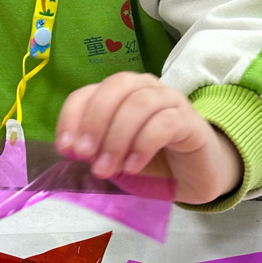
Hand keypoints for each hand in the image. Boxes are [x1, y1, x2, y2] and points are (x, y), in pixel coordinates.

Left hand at [55, 73, 242, 204]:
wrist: (196, 175)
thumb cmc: (152, 160)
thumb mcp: (115, 155)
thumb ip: (95, 149)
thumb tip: (72, 149)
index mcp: (121, 93)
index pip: (88, 92)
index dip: (72, 117)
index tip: (65, 148)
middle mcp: (145, 88)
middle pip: (115, 88)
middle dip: (95, 122)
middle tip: (85, 155)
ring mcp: (170, 100)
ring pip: (139, 104)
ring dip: (117, 138)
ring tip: (109, 167)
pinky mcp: (190, 120)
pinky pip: (164, 123)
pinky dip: (143, 144)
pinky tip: (133, 166)